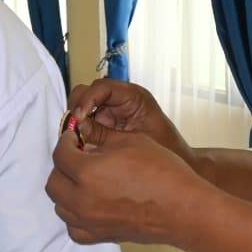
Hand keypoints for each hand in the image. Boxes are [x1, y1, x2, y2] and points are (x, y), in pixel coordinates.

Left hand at [47, 126, 203, 246]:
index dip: (65, 142)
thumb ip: (100, 139)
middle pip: (54, 182)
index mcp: (88, 172)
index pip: (60, 154)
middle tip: (78, 157)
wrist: (182, 209)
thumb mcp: (131, 142)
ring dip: (66, 190)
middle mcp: (82, 200)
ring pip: (59, 206)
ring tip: (84, 181)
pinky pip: (72, 227)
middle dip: (62, 166)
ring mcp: (89, 221)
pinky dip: (74, 216)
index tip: (73, 138)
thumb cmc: (162, 172)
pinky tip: (88, 205)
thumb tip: (84, 138)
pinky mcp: (99, 236)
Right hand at [65, 80, 194, 166]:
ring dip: (76, 121)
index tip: (79, 117)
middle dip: (77, 107)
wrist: (179, 164)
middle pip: (88, 93)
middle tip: (72, 128)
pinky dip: (80, 132)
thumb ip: (107, 134)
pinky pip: (87, 124)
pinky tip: (79, 144)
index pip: (102, 87)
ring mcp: (111, 112)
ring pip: (84, 108)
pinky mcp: (105, 126)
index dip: (87, 99)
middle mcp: (120, 101)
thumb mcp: (136, 140)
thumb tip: (79, 128)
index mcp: (133, 96)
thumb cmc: (166, 151)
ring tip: (74, 138)